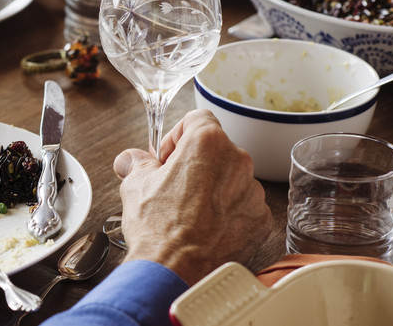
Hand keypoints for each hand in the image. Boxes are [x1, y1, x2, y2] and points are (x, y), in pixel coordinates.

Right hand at [115, 109, 271, 285]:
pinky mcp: (260, 220)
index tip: (167, 156)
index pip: (197, 119)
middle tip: (172, 186)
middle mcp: (237, 162)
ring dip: (212, 188)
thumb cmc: (157, 228)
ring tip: (188, 212)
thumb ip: (137, 163)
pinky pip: (243, 206)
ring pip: (231, 179)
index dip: (177, 136)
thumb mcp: (135, 184)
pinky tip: (205, 228)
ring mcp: (253, 192)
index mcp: (207, 143)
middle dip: (194, 164)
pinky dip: (227, 213)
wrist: (174, 272)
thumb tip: (131, 160)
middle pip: (216, 150)